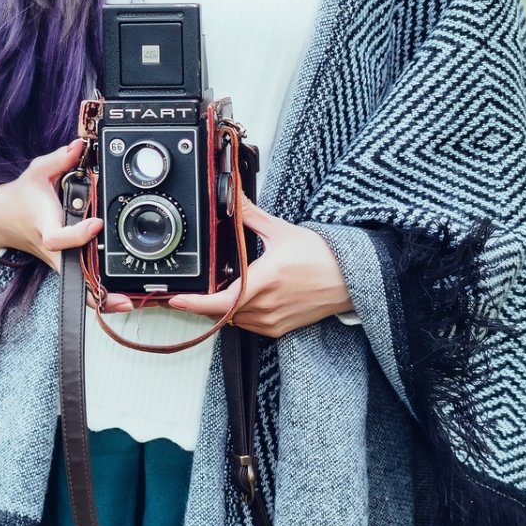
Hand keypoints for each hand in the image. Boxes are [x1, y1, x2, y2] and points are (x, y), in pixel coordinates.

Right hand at [0, 138, 133, 312]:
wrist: (1, 217)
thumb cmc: (22, 196)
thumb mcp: (37, 172)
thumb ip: (60, 159)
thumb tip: (79, 145)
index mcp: (45, 226)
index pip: (58, 237)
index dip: (77, 234)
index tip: (96, 223)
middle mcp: (52, 249)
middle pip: (73, 274)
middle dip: (95, 288)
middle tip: (123, 298)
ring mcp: (58, 261)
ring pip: (77, 286)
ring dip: (100, 297)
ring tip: (127, 303)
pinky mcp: (63, 265)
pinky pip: (79, 284)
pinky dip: (97, 295)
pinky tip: (120, 300)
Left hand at [164, 188, 352, 336]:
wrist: (348, 279)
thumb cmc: (320, 256)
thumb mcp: (281, 231)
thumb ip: (249, 215)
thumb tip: (232, 196)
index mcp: (264, 281)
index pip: (221, 302)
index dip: (195, 303)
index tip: (177, 300)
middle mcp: (267, 306)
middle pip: (222, 312)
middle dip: (205, 301)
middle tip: (193, 289)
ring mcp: (273, 320)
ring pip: (234, 320)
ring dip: (224, 308)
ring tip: (222, 289)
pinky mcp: (279, 329)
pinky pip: (249, 325)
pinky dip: (240, 314)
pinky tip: (243, 297)